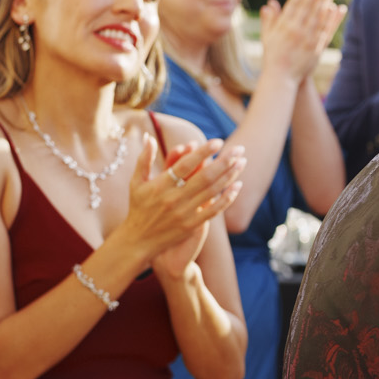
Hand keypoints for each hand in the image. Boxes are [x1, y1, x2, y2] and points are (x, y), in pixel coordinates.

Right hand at [112, 137, 247, 278]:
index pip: (185, 165)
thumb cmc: (138, 208)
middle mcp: (174, 198)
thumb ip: (144, 159)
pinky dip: (227, 198)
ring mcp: (184, 213)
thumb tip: (149, 137)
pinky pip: (214, 210)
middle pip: (204, 177)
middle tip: (239, 149)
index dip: (203, 153)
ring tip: (242, 162)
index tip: (218, 142)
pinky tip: (238, 186)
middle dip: (224, 161)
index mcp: (160, 185)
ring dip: (229, 176)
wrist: (138, 241)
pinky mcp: (191, 225)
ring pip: (212, 191)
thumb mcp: (136, 183)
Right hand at [259, 0, 344, 86]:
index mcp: (283, 26)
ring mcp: (308, 39)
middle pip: (309, 6)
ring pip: (319, 16)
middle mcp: (296, 30)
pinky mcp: (317, 48)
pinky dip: (333, 19)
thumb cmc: (273, 55)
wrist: (281, 77)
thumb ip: (269, 19)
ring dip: (326, 0)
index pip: (295, 3)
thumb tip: (270, 3)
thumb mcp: (267, 36)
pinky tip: (338, 7)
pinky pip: (327, 30)